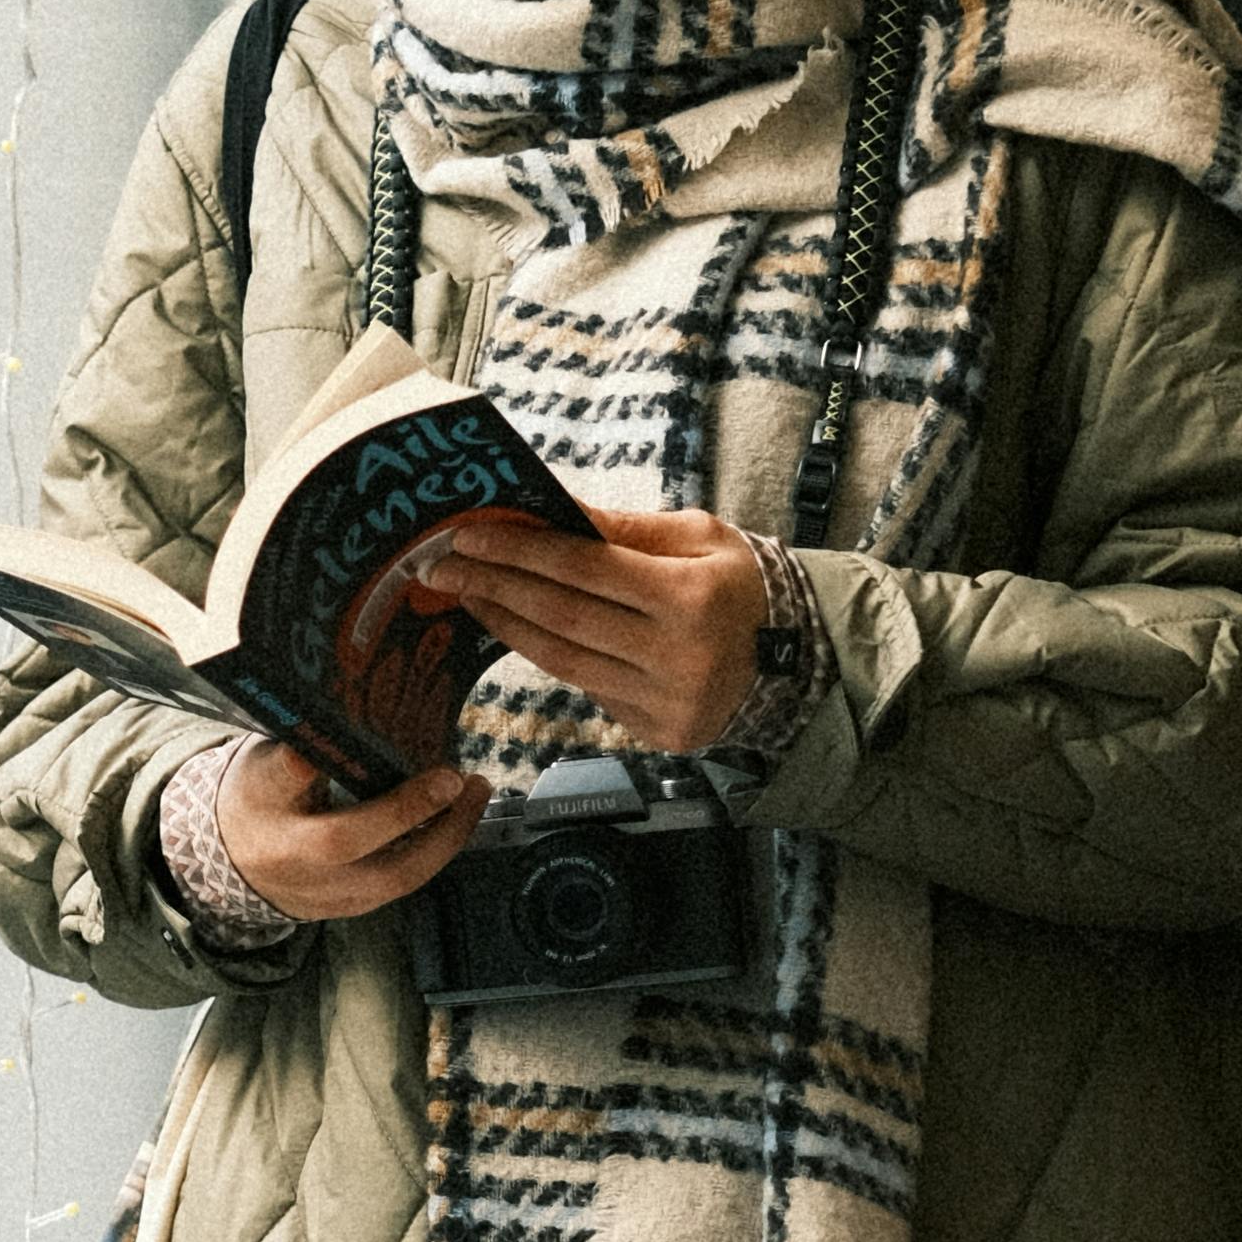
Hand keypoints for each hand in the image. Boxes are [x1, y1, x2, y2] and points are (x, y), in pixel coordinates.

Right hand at [215, 735, 487, 920]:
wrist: (238, 864)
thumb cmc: (259, 801)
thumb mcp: (263, 764)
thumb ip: (303, 744)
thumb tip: (355, 706)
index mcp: (263, 808)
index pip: (280, 781)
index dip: (304, 762)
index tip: (330, 742)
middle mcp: (292, 858)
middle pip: (345, 840)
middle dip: (407, 810)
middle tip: (452, 777)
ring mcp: (327, 891)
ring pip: (393, 874)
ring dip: (445, 834)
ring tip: (475, 793)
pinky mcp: (356, 905)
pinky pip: (405, 881)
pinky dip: (438, 849)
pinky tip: (459, 819)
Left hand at [424, 505, 764, 754]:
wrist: (801, 662)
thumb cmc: (742, 587)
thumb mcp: (699, 538)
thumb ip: (624, 528)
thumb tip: (552, 508)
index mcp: (689, 598)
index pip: (583, 570)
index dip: (519, 552)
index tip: (466, 534)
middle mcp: (676, 657)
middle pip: (562, 619)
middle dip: (494, 588)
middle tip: (440, 566)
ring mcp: (665, 703)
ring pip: (564, 661)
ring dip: (506, 625)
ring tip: (467, 594)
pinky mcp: (657, 733)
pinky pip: (589, 688)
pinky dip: (549, 655)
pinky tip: (517, 628)